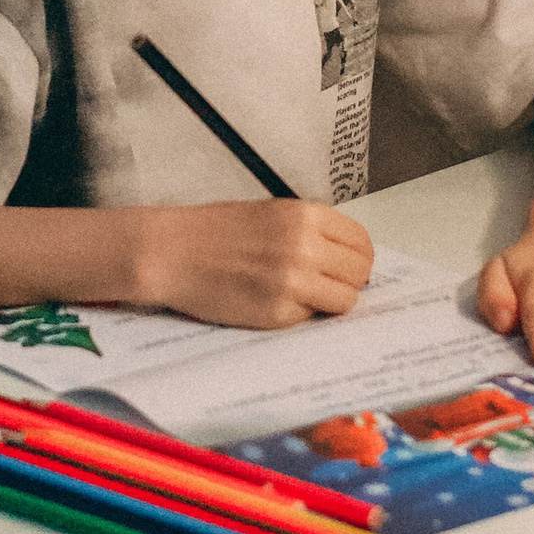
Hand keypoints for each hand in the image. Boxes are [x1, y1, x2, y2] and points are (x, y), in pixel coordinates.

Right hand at [132, 200, 374, 328]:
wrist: (172, 253)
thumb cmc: (214, 233)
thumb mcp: (271, 214)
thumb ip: (309, 232)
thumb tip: (346, 258)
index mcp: (304, 215)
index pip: (361, 241)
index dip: (358, 257)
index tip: (349, 266)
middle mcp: (304, 246)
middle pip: (359, 272)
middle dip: (348, 281)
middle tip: (328, 285)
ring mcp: (293, 281)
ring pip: (345, 301)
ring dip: (330, 301)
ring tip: (303, 296)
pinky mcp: (278, 312)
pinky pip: (311, 318)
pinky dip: (300, 314)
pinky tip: (274, 302)